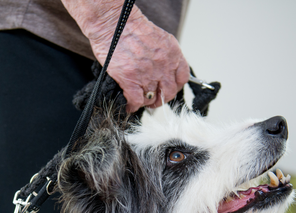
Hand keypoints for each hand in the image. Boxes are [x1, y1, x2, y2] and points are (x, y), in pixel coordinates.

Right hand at [63, 1, 189, 112]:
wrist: (113, 24)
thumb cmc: (130, 27)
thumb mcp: (158, 38)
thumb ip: (164, 54)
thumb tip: (163, 70)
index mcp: (172, 53)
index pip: (182, 78)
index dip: (175, 87)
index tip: (167, 89)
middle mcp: (163, 65)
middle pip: (169, 93)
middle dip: (161, 98)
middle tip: (153, 99)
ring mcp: (147, 74)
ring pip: (152, 99)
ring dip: (145, 102)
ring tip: (139, 101)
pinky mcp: (131, 80)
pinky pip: (136, 101)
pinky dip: (133, 106)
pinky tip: (129, 105)